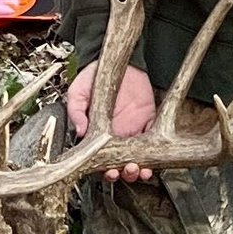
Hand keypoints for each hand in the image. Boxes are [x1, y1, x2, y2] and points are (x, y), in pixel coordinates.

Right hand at [67, 57, 158, 179]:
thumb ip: (76, 112)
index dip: (105, 170)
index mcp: (97, 135)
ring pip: (139, 156)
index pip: (101, 160)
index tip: (108, 173)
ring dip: (140, 167)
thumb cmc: (91, 78)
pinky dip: (156, 150)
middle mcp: (116, 136)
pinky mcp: (148, 119)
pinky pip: (154, 137)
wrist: (113, 61)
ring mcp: (133, 129)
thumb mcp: (77, 93)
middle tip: (126, 170)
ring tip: (141, 170)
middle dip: (124, 172)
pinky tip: (154, 158)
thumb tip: (80, 131)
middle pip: (121, 163)